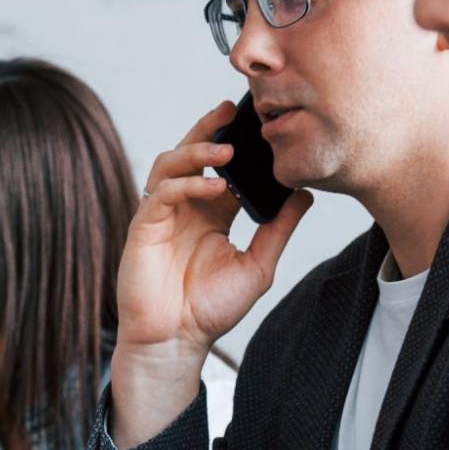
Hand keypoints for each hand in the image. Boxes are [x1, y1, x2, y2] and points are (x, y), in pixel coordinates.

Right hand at [111, 102, 313, 445]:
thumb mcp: (258, 266)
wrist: (175, 341)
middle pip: (193, 153)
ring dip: (197, 150)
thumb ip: (278, 229)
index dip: (239, 143)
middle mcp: (186, 207)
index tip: (261, 124)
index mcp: (212, 213)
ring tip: (226, 150)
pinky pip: (161, 193)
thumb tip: (304, 194)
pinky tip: (213, 187)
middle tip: (233, 109)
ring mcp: (162, 214)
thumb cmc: (209, 309)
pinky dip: (188, 184)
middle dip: (210, 128)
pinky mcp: (144, 227)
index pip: (225, 167)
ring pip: (172, 164)